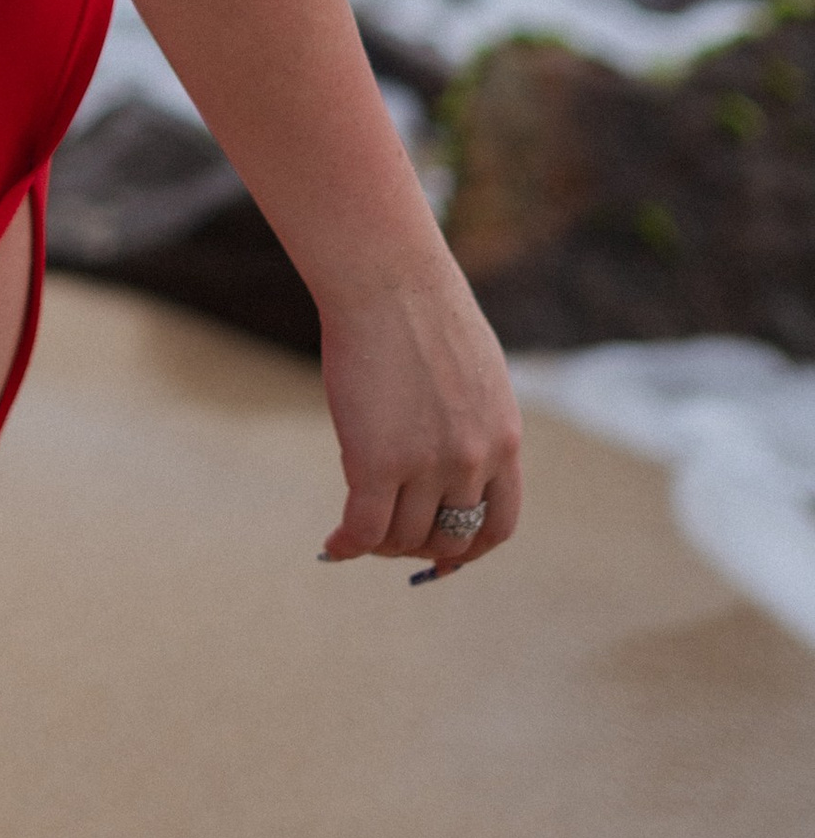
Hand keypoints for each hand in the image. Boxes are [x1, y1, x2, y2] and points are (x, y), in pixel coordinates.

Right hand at [316, 244, 522, 578]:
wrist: (387, 280)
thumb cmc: (421, 310)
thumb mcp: (473, 373)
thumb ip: (473, 421)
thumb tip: (450, 455)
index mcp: (504, 440)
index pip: (498, 524)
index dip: (468, 550)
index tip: (442, 557)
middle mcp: (472, 461)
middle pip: (447, 535)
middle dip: (417, 545)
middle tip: (387, 535)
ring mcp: (426, 464)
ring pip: (401, 536)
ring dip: (379, 545)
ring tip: (356, 533)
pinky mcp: (376, 462)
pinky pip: (363, 528)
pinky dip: (346, 544)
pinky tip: (333, 544)